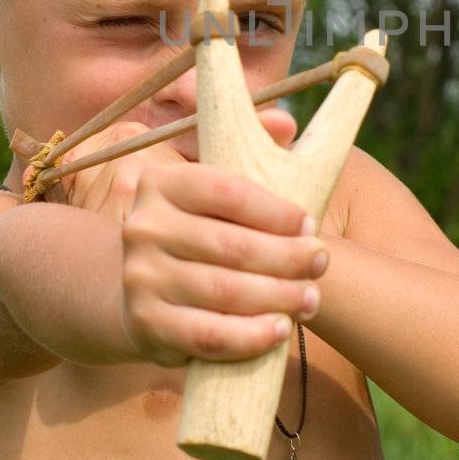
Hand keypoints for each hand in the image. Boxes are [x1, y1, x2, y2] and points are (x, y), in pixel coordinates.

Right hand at [62, 109, 329, 366]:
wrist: (137, 290)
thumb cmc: (198, 230)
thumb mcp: (216, 189)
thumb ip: (252, 151)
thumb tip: (286, 123)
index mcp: (161, 183)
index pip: (227, 190)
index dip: (274, 209)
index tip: (309, 222)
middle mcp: (144, 227)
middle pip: (231, 245)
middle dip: (286, 256)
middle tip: (321, 262)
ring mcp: (141, 278)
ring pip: (223, 291)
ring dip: (277, 297)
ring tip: (311, 297)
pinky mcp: (146, 324)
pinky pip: (207, 335)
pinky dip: (249, 336)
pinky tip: (280, 330)